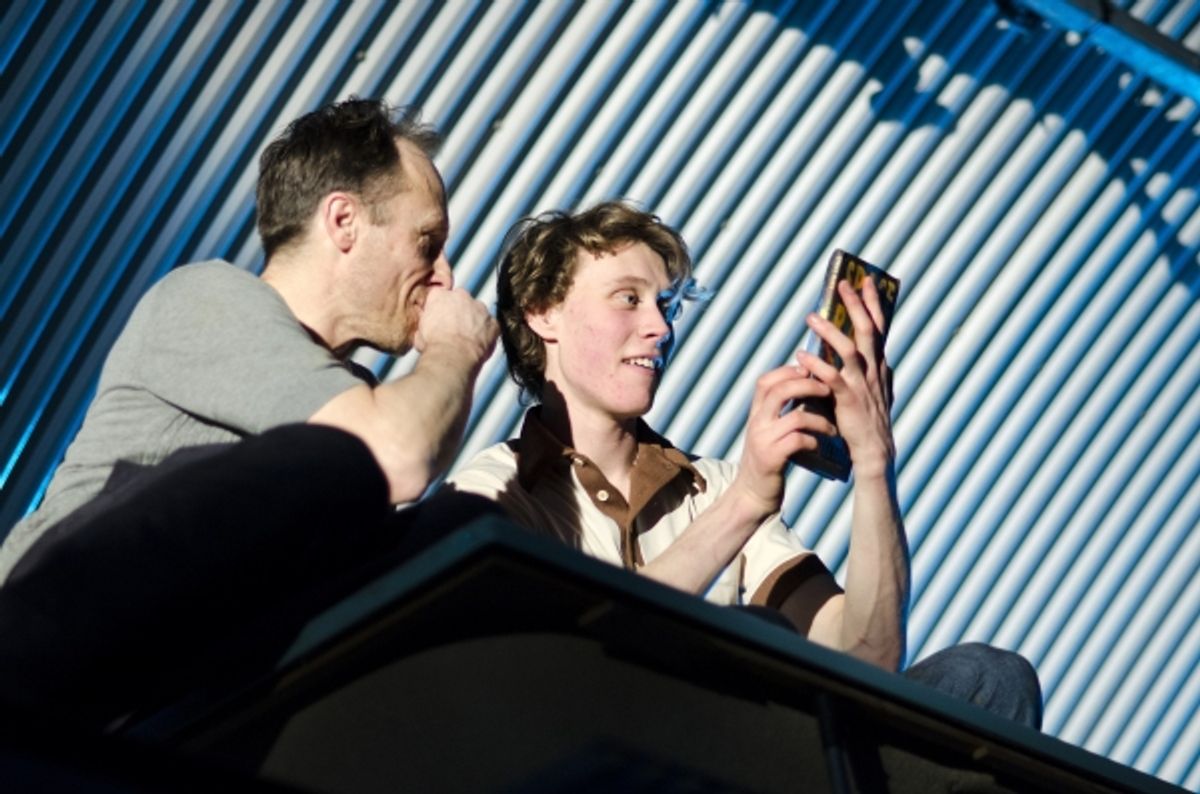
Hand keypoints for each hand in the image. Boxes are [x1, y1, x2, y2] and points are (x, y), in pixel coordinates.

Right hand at [415, 286, 498, 363]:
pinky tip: (480, 344)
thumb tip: (422, 332)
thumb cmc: (434, 345)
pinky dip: (487, 333)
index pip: (441, 296)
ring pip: (478, 311)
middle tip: (454, 329)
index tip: (441, 319)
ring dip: (474, 321)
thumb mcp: (420, 333)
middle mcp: (461, 296)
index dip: (441, 308)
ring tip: (467, 339)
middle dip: (459, 311)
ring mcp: (479, 308)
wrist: (453, 355)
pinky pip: (491, 326)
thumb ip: (425, 325)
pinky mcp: (492, 322)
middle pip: (461, 300)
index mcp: (439, 296)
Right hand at [732, 361, 836, 517]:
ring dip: (820, 420)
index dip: (786, 371)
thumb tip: (803, 386)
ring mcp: (763, 440)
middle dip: (808, 385)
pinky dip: (814, 441)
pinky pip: (799, 441)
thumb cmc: (768, 458)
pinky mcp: (772, 458)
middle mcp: (756, 423)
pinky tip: (819, 446)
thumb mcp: (767, 431)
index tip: (808, 371)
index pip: (765, 381)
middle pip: (780, 391)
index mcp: (755, 414)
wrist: (753, 492)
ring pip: (796, 417)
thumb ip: (778, 412)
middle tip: (828, 389)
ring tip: (831, 428)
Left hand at [798, 278, 895, 477]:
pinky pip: (832, 379)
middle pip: (867, 331)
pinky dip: (816, 365)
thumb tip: (866, 349)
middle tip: (842, 285)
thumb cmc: (867, 419)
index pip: (879, 327)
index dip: (873, 303)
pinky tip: (801, 356)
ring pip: (850, 351)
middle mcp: (874, 371)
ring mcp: (863, 386)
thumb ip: (868, 367)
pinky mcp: (849, 401)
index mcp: (879, 365)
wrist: (873, 451)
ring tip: (810, 317)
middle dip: (856, 306)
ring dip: (830, 332)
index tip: (866, 280)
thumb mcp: (873, 387)